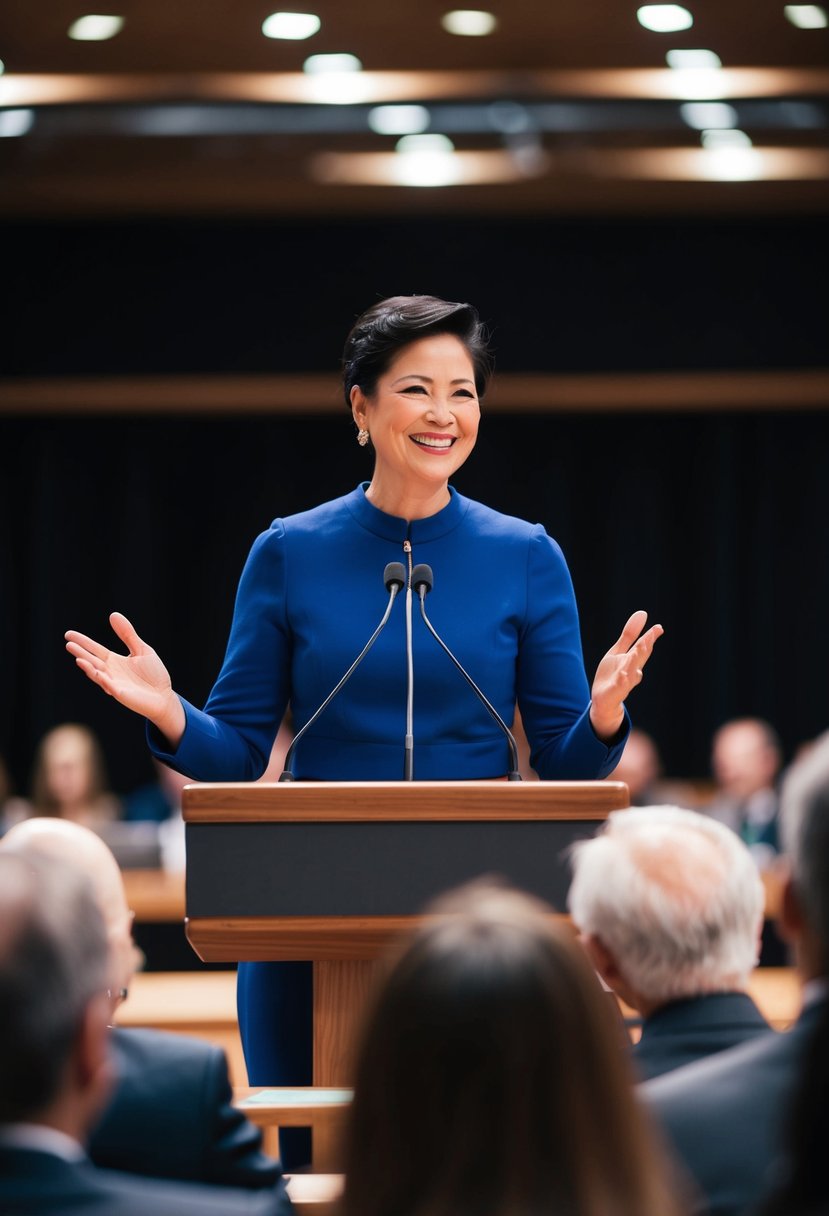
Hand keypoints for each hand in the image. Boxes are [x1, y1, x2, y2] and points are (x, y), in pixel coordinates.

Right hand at [65, 612, 184, 746]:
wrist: (164, 697)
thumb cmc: (153, 674)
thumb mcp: (141, 650)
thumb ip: (128, 635)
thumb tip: (113, 615)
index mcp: (114, 661)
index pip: (95, 649)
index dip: (83, 642)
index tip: (68, 634)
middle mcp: (110, 672)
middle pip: (92, 660)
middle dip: (80, 653)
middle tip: (68, 644)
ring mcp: (114, 684)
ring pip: (97, 674)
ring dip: (88, 668)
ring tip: (78, 659)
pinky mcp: (121, 694)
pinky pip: (110, 686)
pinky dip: (103, 680)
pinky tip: (97, 672)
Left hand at [589, 610, 662, 741]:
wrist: (604, 702)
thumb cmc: (613, 674)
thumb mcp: (618, 651)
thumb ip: (630, 634)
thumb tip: (643, 613)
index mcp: (632, 660)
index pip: (643, 647)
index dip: (650, 637)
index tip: (658, 628)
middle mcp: (631, 670)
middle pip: (639, 658)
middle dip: (644, 648)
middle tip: (649, 637)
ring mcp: (624, 682)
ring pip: (631, 672)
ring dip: (635, 662)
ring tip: (638, 650)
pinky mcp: (614, 692)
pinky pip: (619, 686)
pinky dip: (622, 681)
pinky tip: (622, 674)